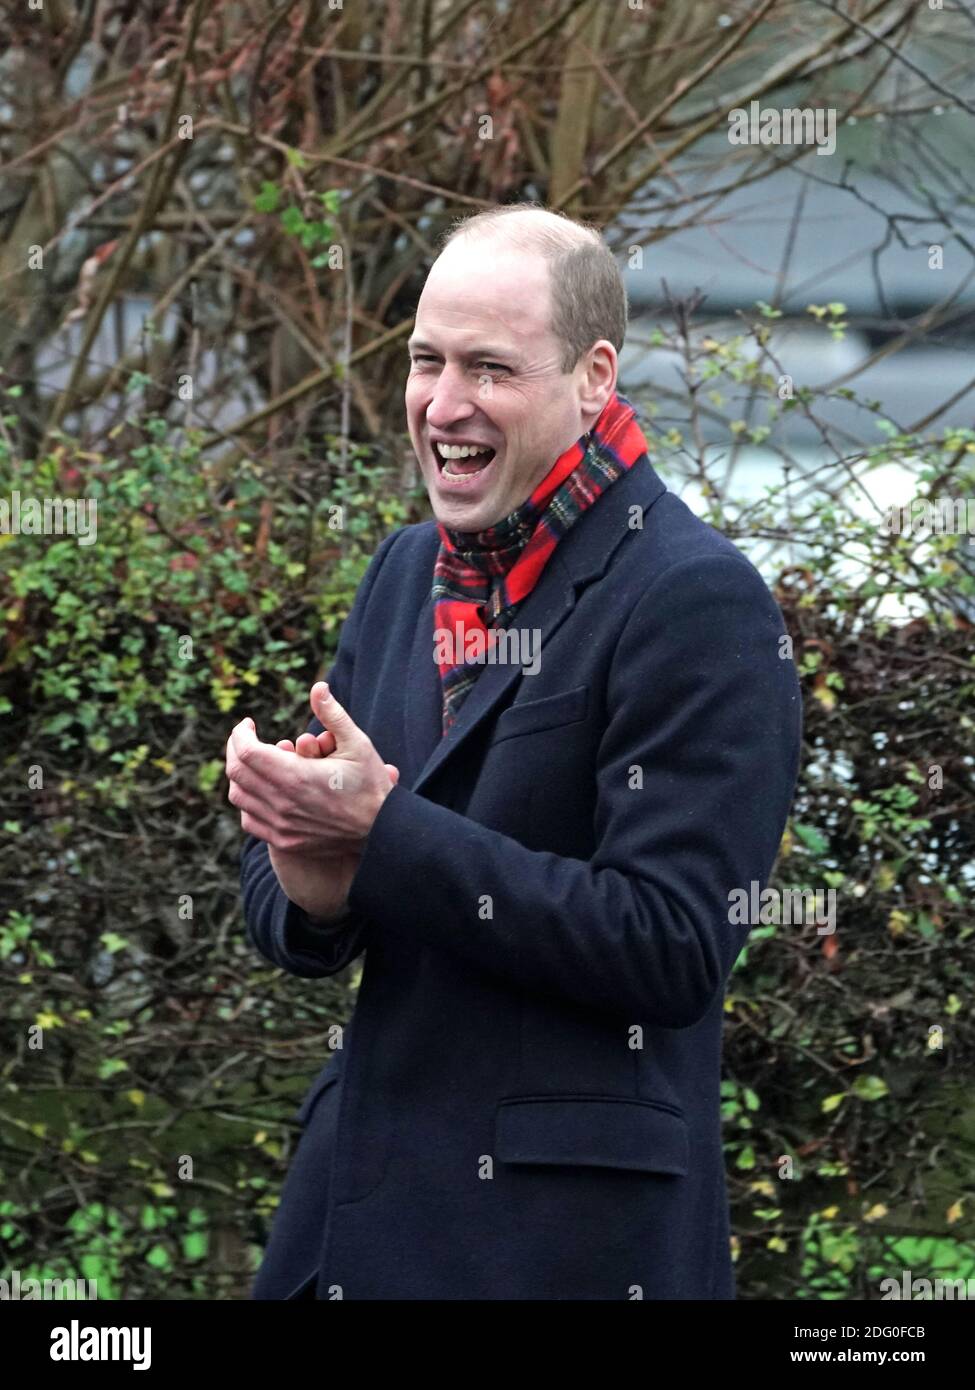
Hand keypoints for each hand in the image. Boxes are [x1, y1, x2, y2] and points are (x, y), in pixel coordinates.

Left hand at [226, 683, 399, 920]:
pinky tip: (260, 790)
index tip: (248, 723)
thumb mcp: (358, 744)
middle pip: (237, 772)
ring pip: (239, 796)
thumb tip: (318, 687)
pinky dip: (247, 802)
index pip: (246, 751)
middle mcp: (282, 802)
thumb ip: (333, 714)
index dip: (240, 733)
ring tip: (251, 761)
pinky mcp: (283, 840)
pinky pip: (249, 820)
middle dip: (234, 749)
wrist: (381, 832)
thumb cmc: (371, 785)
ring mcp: (280, 825)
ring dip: (239, 775)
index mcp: (296, 776)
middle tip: (243, 738)